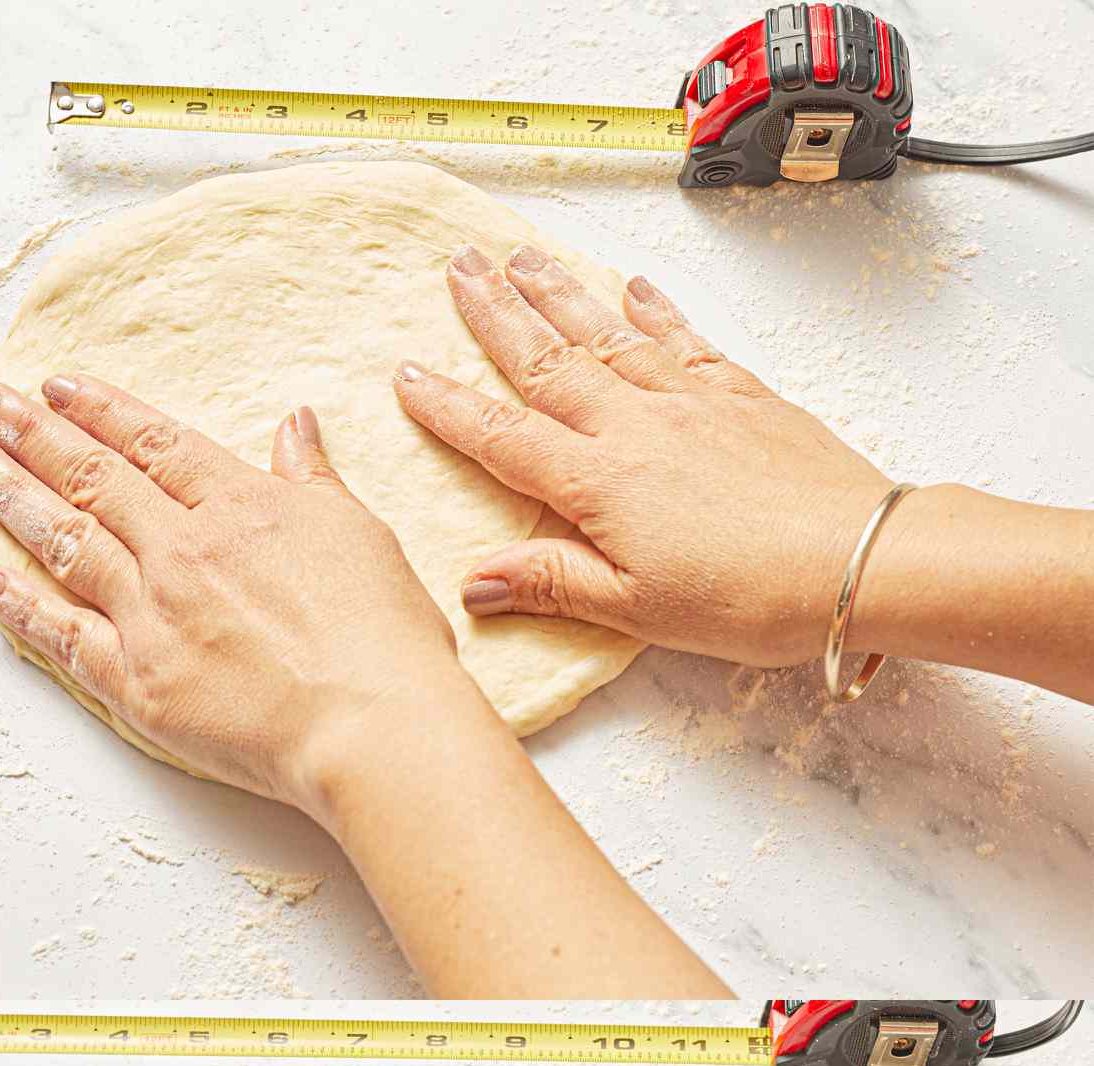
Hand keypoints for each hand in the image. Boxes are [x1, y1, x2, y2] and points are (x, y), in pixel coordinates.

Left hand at [0, 377, 468, 814]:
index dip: (102, 411)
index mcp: (241, 507)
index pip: (155, 444)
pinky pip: (61, 633)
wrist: (372, 728)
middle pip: (92, 477)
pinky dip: (19, 603)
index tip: (57, 386)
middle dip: (28, 432)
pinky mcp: (137, 682)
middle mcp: (184, 550)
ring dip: (7, 495)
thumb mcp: (361, 536)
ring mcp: (152, 615)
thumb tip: (294, 427)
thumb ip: (313, 481)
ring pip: (64, 539)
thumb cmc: (385, 642)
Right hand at [393, 246, 892, 669]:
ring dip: (561, 294)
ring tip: (523, 257)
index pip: (504, 437)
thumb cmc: (751, 598)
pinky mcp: (743, 397)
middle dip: (496, 313)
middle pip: (549, 361)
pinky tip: (636, 289)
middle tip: (458, 267)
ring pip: (610, 335)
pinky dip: (654, 311)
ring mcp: (691, 403)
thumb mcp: (637, 610)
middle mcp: (637, 427)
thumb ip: (554, 584)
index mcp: (601, 484)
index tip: (407, 375)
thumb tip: (475, 580)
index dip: (449, 407)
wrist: (857, 560)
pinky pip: (685, 341)